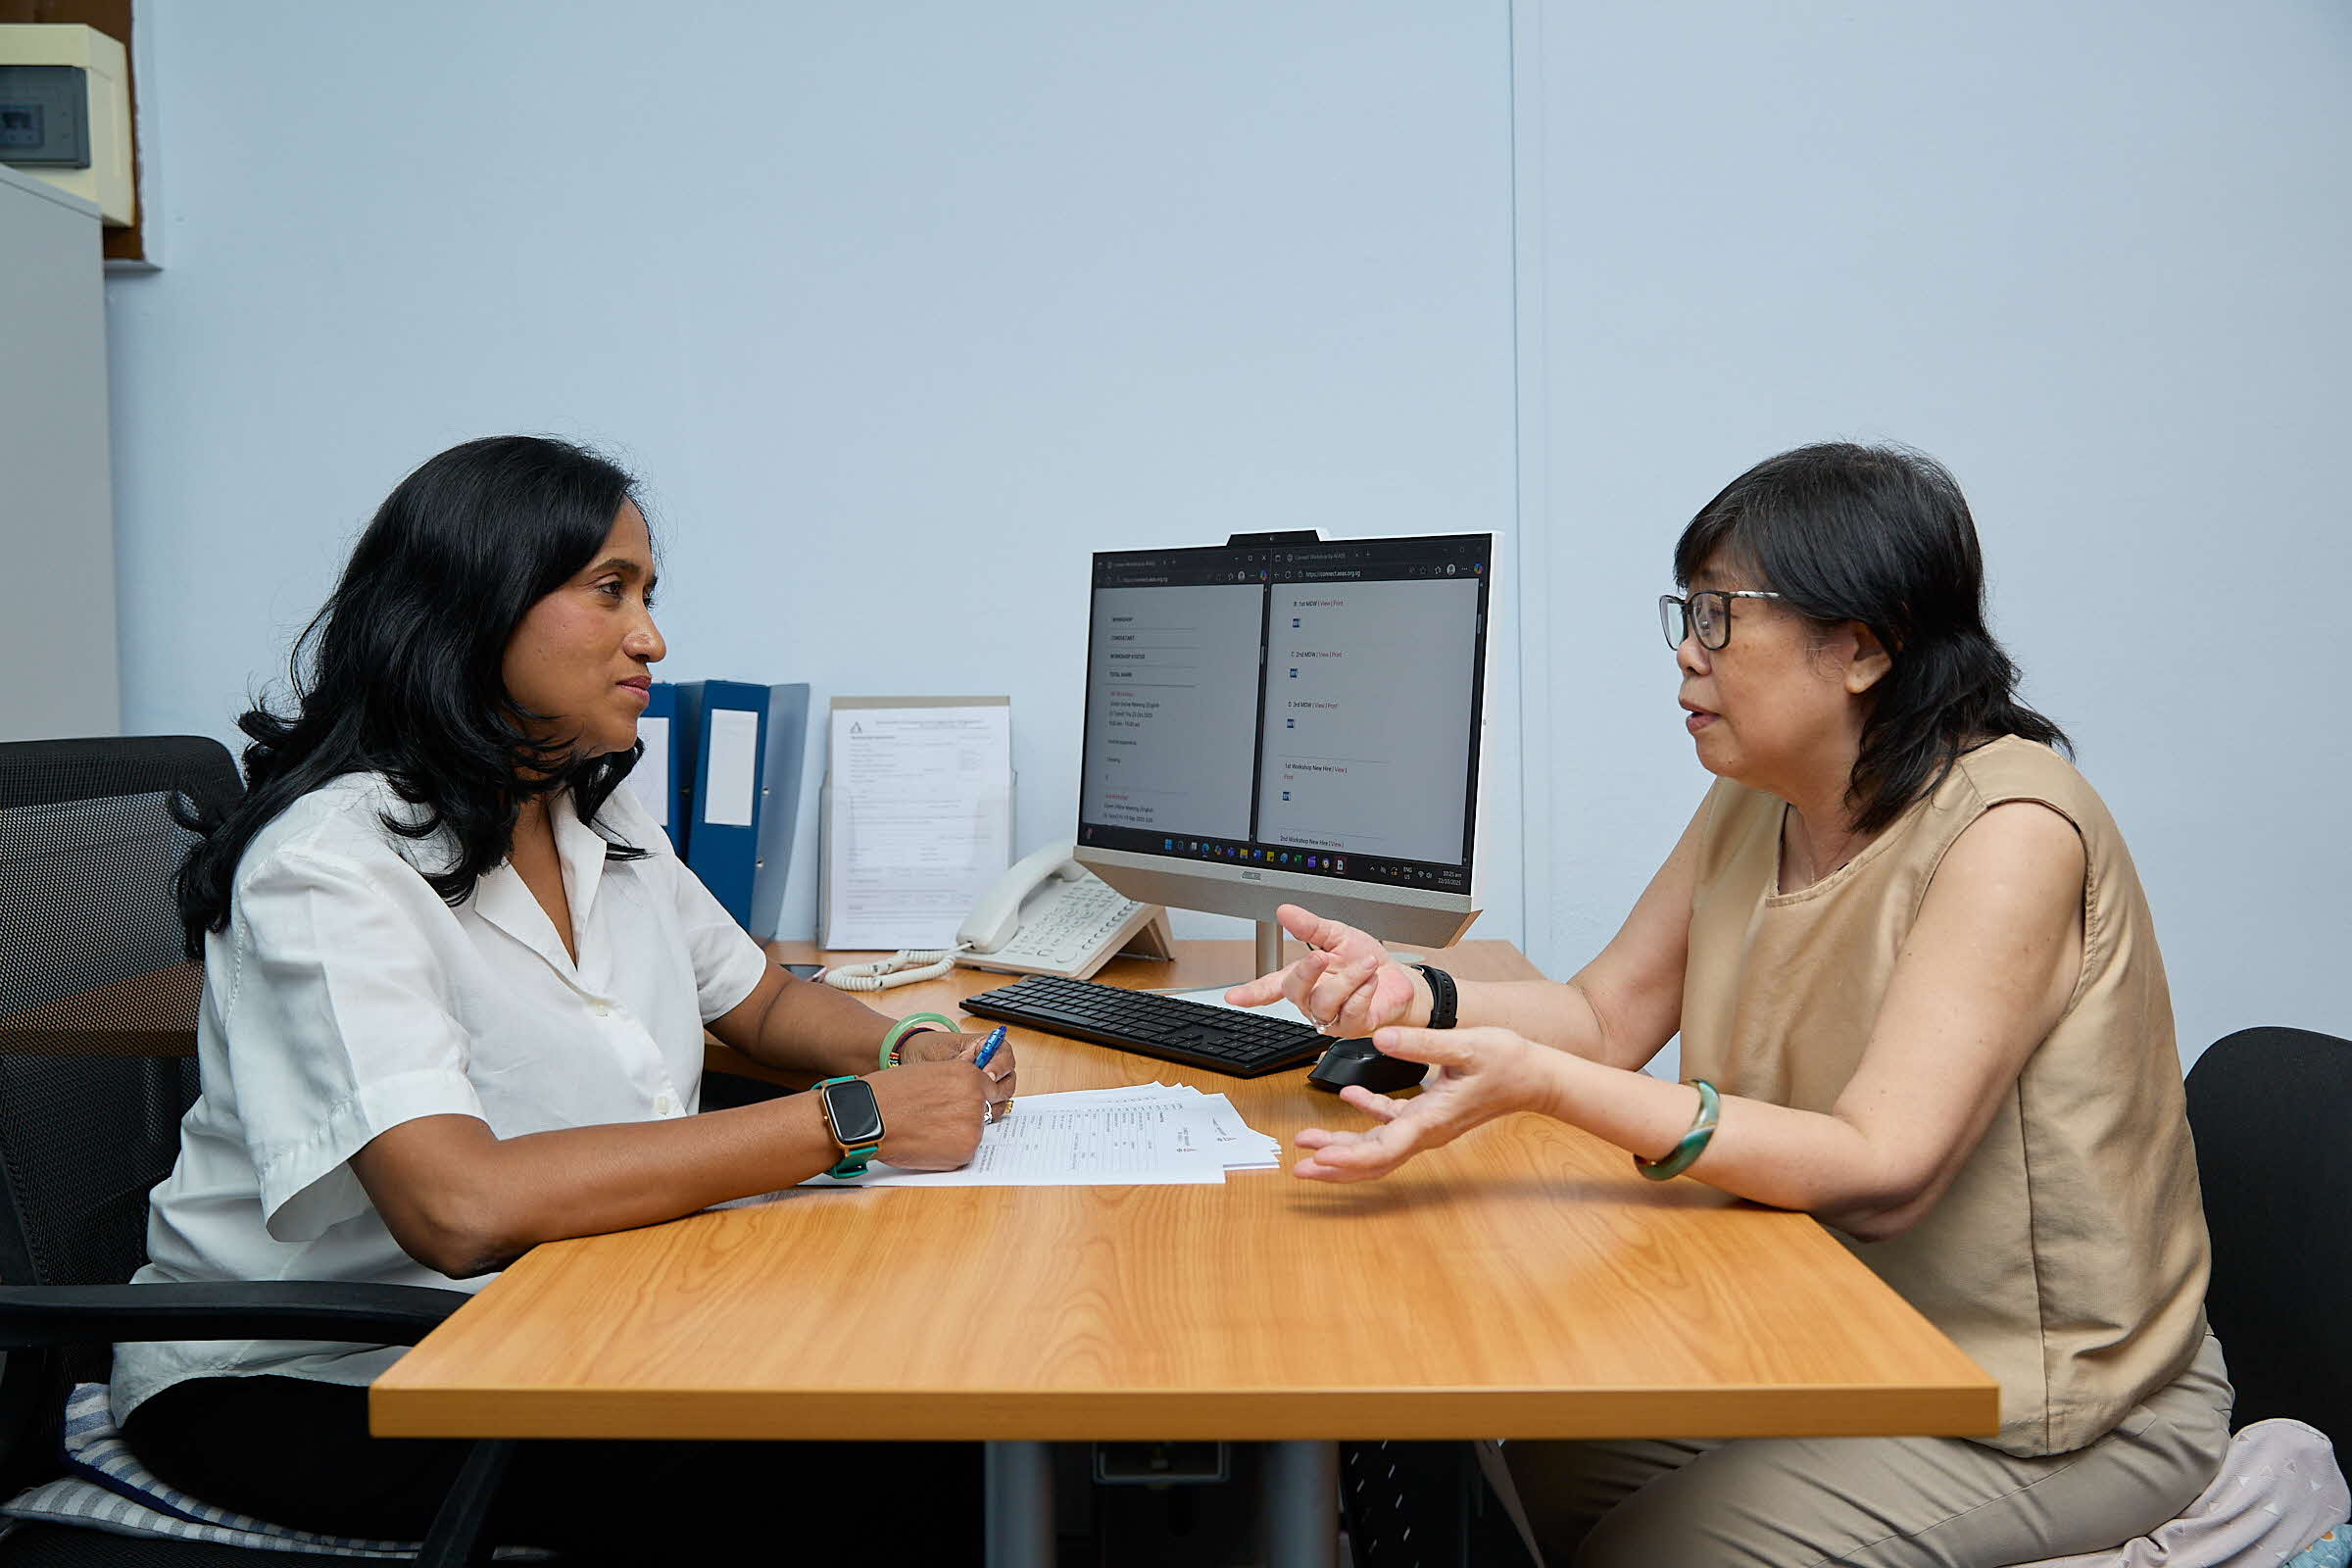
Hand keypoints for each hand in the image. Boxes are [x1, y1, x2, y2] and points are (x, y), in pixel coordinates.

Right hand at [866, 1057, 1004, 1170]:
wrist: (869, 1117)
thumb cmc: (889, 1094)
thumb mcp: (929, 1073)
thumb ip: (954, 1082)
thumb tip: (966, 1095)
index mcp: (969, 1075)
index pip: (988, 1090)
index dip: (973, 1099)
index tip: (963, 1105)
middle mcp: (976, 1099)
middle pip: (981, 1113)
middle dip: (964, 1118)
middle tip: (937, 1120)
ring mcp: (972, 1127)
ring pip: (972, 1134)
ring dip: (956, 1135)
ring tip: (926, 1131)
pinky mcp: (964, 1152)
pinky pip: (963, 1153)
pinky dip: (948, 1152)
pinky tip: (926, 1143)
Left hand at [899, 1027, 1019, 1102]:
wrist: (911, 1058)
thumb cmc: (926, 1050)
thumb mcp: (942, 1053)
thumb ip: (961, 1063)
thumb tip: (978, 1073)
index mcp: (985, 1045)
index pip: (1004, 1053)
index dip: (1000, 1066)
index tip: (988, 1076)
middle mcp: (990, 1062)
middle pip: (1008, 1077)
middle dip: (998, 1089)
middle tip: (984, 1097)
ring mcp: (986, 1081)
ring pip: (1002, 1094)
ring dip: (994, 1103)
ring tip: (978, 1110)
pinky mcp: (979, 1095)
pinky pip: (991, 1105)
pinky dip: (986, 1112)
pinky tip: (974, 1115)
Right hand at [1223, 904, 1427, 1035]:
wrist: (1399, 980)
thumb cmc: (1366, 961)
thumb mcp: (1338, 935)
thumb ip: (1310, 927)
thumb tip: (1284, 912)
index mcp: (1304, 978)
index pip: (1271, 986)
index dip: (1251, 992)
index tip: (1233, 997)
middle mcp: (1313, 1000)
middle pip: (1295, 992)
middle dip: (1306, 972)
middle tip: (1320, 956)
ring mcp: (1330, 1017)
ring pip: (1324, 1002)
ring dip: (1348, 979)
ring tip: (1365, 964)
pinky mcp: (1351, 1027)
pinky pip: (1350, 1011)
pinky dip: (1363, 992)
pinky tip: (1372, 981)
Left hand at [1291, 1026, 1558, 1182]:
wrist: (1535, 1077)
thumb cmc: (1507, 1062)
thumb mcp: (1464, 1045)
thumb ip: (1419, 1043)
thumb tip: (1379, 1039)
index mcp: (1431, 1120)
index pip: (1383, 1150)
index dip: (1348, 1158)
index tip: (1318, 1159)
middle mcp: (1427, 1131)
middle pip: (1372, 1160)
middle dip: (1333, 1165)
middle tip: (1297, 1167)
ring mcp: (1428, 1126)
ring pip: (1377, 1146)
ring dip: (1342, 1147)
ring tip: (1309, 1144)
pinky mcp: (1430, 1114)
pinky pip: (1391, 1124)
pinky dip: (1367, 1115)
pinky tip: (1348, 1098)